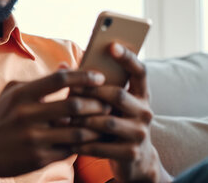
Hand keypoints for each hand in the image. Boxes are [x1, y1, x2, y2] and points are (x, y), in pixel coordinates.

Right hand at [0, 69, 108, 180]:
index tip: (99, 77)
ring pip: (78, 131)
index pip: (60, 78)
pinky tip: (90, 139)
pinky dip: (82, 143)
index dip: (84, 76)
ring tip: (104, 121)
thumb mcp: (13, 93)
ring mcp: (34, 138)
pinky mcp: (39, 158)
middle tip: (108, 102)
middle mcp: (27, 115)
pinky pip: (70, 149)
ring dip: (95, 126)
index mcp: (22, 94)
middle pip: (74, 105)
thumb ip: (40, 82)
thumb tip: (67, 67)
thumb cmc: (0, 118)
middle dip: (96, 103)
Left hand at [73, 43, 171, 182]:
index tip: (112, 45)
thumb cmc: (115, 123)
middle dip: (91, 92)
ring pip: (107, 121)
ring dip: (84, 119)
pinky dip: (84, 143)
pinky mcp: (132, 153)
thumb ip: (91, 86)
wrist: (135, 161)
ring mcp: (140, 133)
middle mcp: (145, 112)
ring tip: (65, 119)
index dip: (127, 57)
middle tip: (70, 91)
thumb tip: (62, 66)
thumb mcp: (110, 105)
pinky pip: (103, 146)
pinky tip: (70, 141)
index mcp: (141, 95)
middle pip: (118, 94)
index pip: (140, 71)